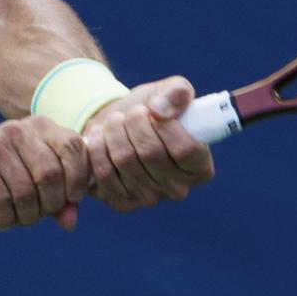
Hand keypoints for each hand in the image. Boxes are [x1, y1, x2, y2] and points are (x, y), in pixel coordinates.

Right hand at [0, 116, 90, 230]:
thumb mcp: (33, 185)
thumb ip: (58, 200)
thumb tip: (70, 222)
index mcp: (40, 127)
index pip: (75, 147)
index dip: (79, 178)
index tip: (70, 199)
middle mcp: (18, 129)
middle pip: (51, 174)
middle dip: (50, 205)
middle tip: (39, 215)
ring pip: (26, 191)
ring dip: (27, 216)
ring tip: (19, 219)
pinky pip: (2, 200)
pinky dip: (6, 219)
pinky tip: (1, 221)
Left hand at [83, 76, 215, 211]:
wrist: (122, 127)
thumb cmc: (154, 111)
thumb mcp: (171, 92)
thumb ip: (178, 93)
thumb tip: (161, 108)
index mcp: (200, 167)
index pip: (185, 149)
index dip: (165, 125)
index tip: (152, 109)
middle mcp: (178, 189)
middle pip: (151, 153)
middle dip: (135, 123)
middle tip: (131, 112)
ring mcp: (149, 199)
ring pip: (125, 160)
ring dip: (114, 132)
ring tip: (115, 120)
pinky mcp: (122, 203)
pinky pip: (104, 174)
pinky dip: (96, 149)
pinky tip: (98, 136)